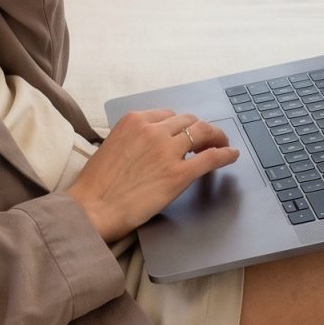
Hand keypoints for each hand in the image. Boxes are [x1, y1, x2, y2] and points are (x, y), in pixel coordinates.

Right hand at [66, 110, 239, 241]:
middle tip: (207, 139)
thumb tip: (151, 146)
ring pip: (202, 133)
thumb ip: (134, 139)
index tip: (185, 134)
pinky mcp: (179, 174)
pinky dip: (225, 153)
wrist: (92, 208)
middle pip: (188, 121)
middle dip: (200, 129)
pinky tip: (232, 155)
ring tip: (221, 144)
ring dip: (215, 137)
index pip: (168, 116)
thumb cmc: (96, 185)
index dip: (180, 126)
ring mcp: (168, 151)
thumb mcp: (113, 146)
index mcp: (135, 121)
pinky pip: (210, 158)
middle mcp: (153, 131)